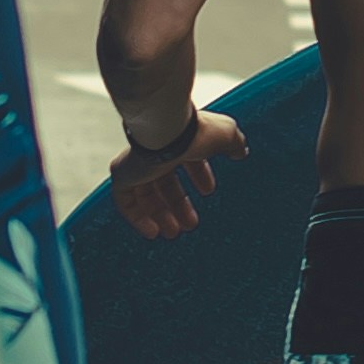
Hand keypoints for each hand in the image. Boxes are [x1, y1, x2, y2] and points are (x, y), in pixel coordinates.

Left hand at [111, 105, 245, 239]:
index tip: (207, 191)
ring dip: (162, 216)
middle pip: (164, 182)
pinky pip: (126, 203)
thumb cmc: (196, 131)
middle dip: (179, 204)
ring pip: (145, 195)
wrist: (169, 131)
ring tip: (174, 232)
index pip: (185, 159)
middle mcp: (155, 150)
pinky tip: (153, 232)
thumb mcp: (226, 135)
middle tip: (190, 222)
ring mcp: (136, 164)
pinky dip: (138, 219)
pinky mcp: (123, 176)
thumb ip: (233, 144)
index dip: (198, 175)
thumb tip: (240, 151)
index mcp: (177, 138)